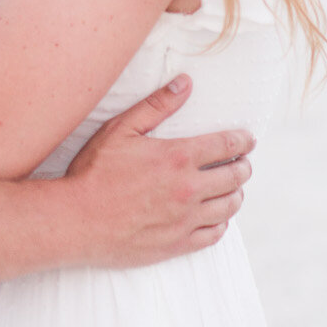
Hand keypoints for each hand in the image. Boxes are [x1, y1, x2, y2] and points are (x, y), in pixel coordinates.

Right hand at [60, 75, 253, 268]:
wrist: (77, 220)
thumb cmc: (94, 172)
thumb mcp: (121, 129)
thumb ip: (156, 105)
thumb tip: (185, 84)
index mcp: (178, 157)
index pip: (227, 145)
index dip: (243, 140)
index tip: (248, 140)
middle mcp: (189, 189)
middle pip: (235, 177)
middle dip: (243, 166)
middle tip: (242, 163)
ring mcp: (185, 219)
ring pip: (229, 206)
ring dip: (236, 194)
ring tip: (233, 188)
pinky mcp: (178, 243)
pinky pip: (214, 234)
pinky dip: (222, 223)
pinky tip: (217, 216)